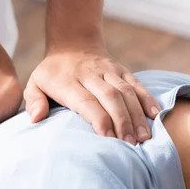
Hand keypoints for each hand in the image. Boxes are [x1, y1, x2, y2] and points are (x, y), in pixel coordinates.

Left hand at [24, 46, 159, 143]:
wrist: (73, 44)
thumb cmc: (52, 73)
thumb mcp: (35, 83)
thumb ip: (33, 100)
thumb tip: (36, 118)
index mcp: (68, 80)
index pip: (87, 101)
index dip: (100, 120)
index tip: (109, 139)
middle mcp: (91, 74)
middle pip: (111, 97)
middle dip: (122, 121)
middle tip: (131, 144)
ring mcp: (109, 70)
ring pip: (127, 92)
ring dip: (137, 115)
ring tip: (144, 138)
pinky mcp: (122, 70)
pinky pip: (137, 84)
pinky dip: (147, 99)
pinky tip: (155, 115)